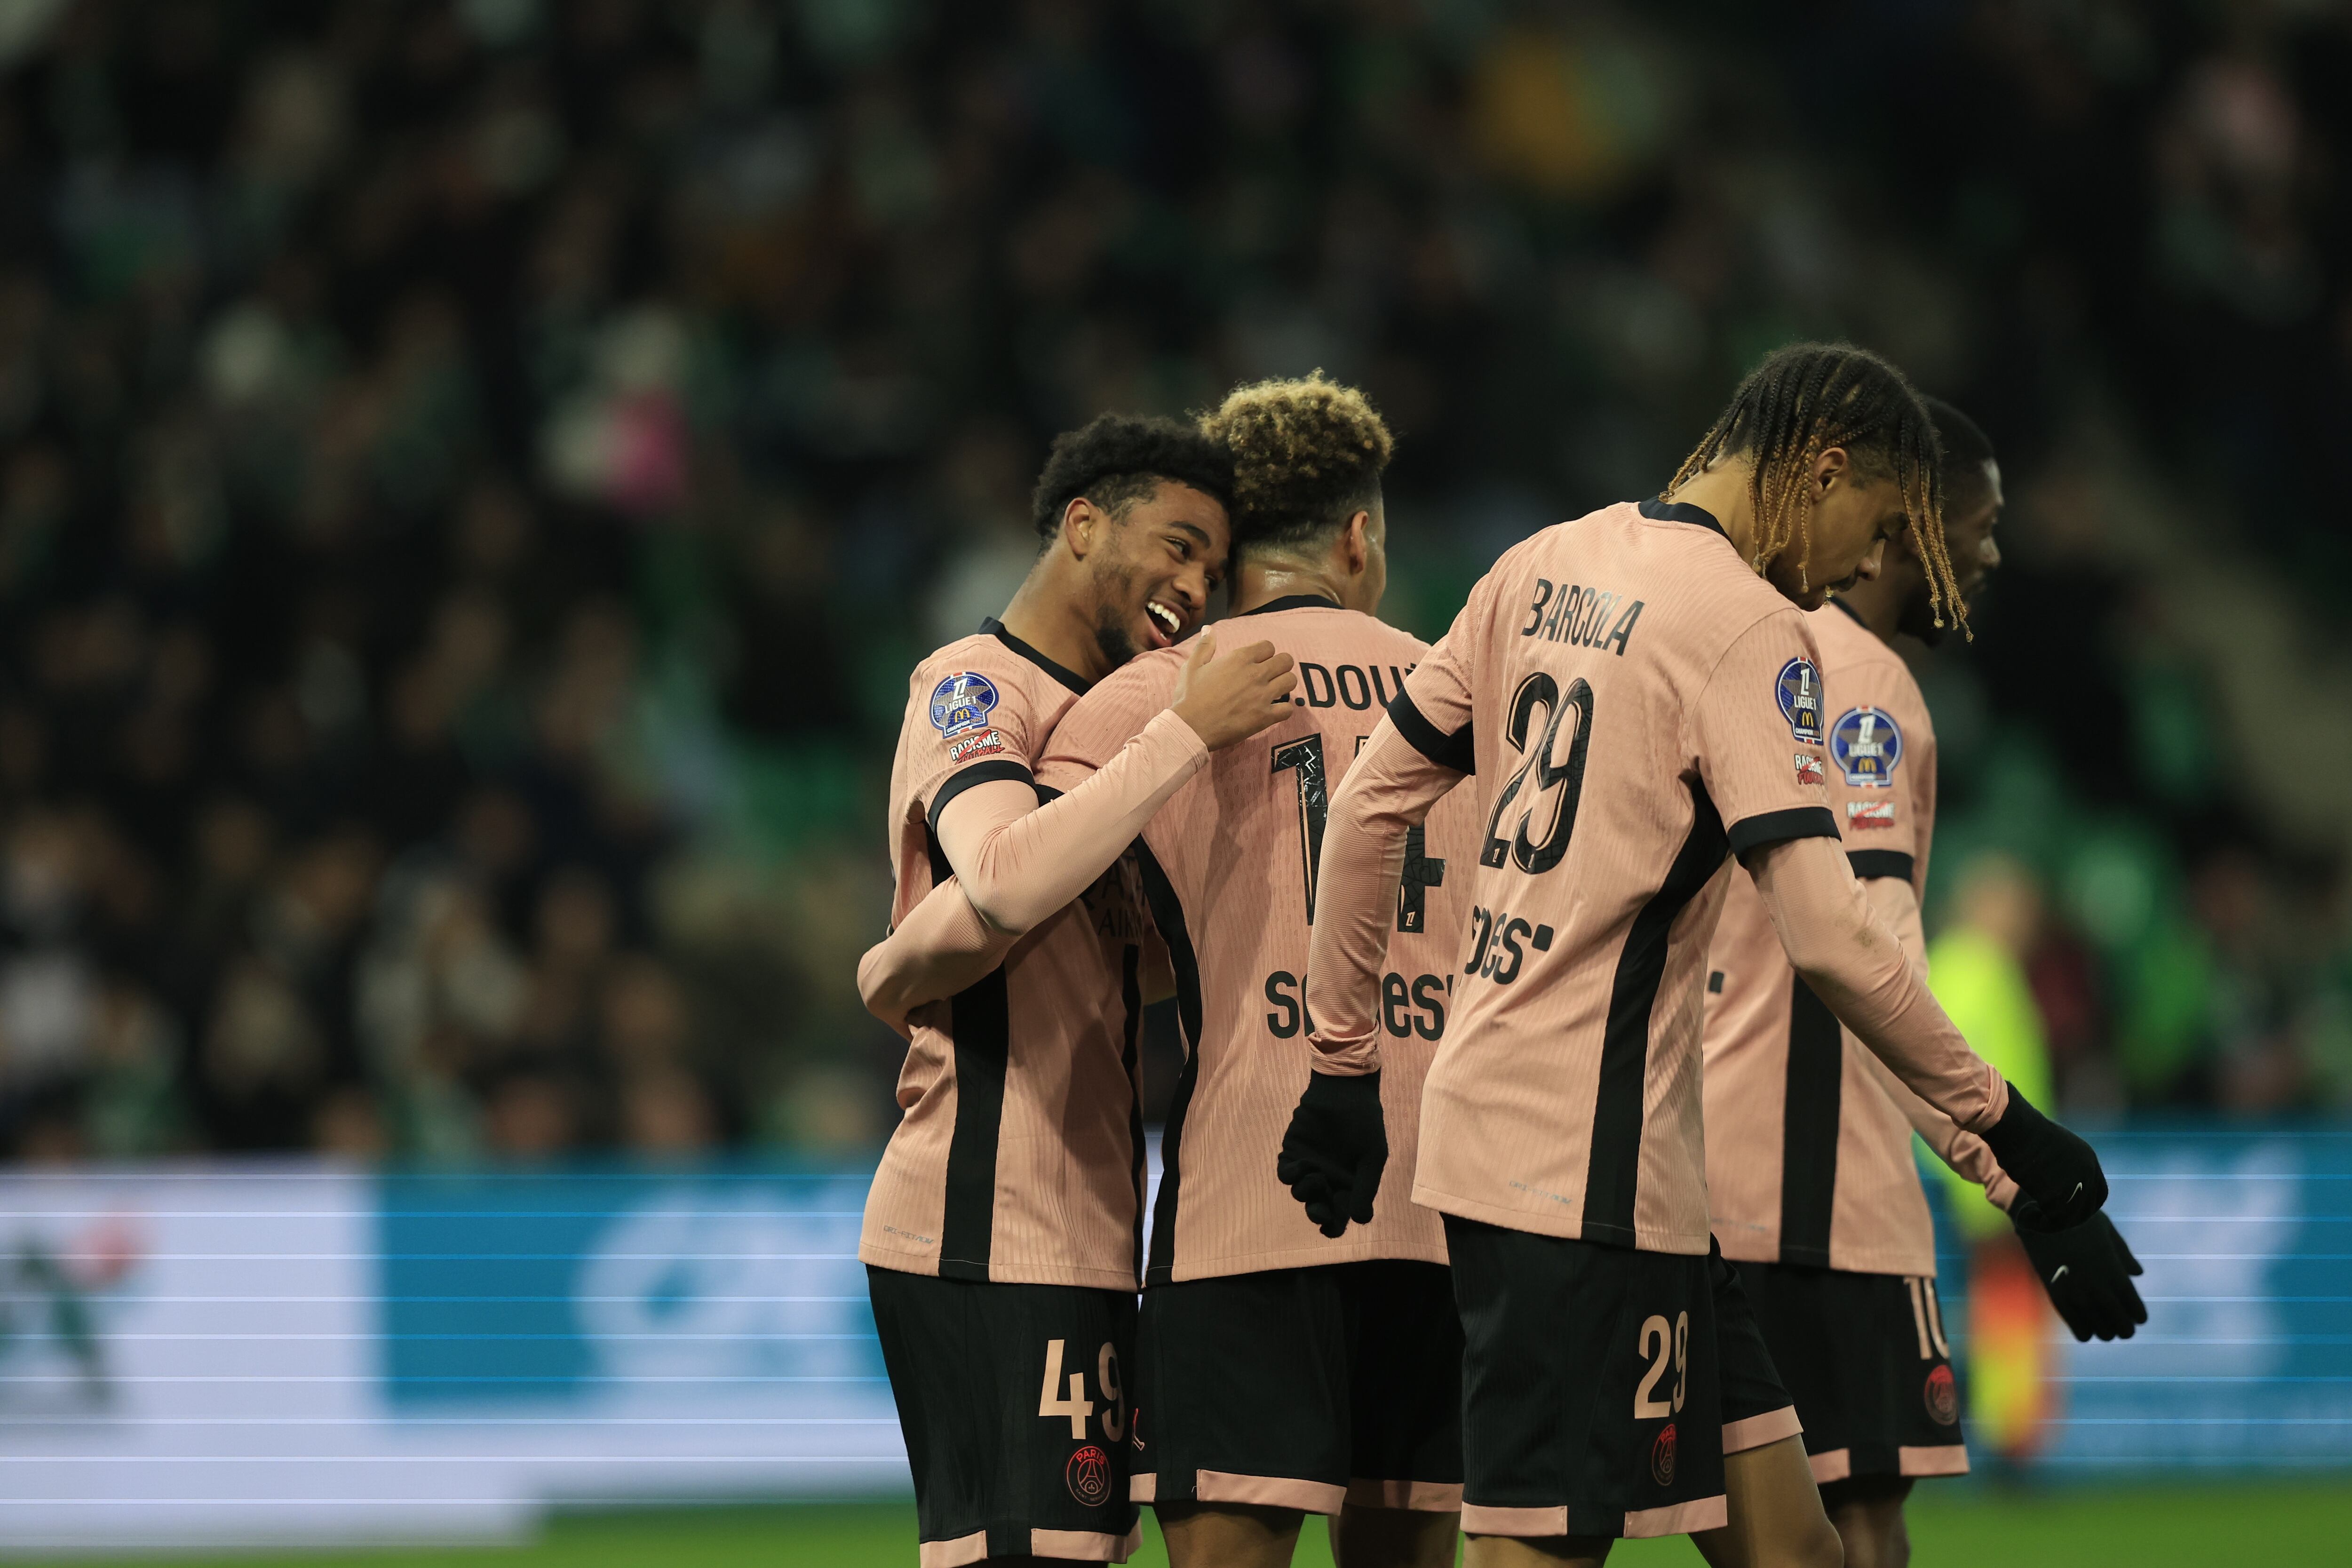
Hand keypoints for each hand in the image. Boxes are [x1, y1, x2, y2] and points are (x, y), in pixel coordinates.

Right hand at [1170, 628, 1297, 750]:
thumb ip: (1205, 646)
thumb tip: (1209, 628)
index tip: (1258, 662)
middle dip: (1280, 666)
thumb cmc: (1189, 696)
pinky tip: (1273, 711)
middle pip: (1285, 661)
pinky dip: (1283, 709)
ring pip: (1291, 681)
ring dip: (1284, 685)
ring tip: (1274, 691)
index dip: (1265, 653)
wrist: (1190, 727)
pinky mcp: (1265, 716)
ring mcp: (1262, 695)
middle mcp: (1255, 674)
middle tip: (1271, 675)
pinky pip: (1288, 709)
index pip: (1269, 646)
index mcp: (1240, 658)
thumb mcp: (1192, 666)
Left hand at [1276, 1070, 1387, 1237]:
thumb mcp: (1373, 1158)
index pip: (1339, 1216)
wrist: (1345, 1091)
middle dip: (1317, 1215)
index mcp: (1348, 1185)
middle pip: (1317, 1209)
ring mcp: (1309, 1166)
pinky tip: (1302, 1167)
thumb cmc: (1364, 1124)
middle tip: (1320, 1211)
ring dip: (1307, 1192)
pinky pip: (1285, 1172)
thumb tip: (1361, 1221)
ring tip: (1316, 1178)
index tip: (1329, 1229)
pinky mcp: (1293, 1152)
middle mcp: (1327, 1179)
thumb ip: (1366, 1189)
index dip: (1333, 1227)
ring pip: (1300, 1193)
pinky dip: (1291, 1174)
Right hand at [1978, 1088, 2107, 1230]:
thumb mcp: (2048, 1148)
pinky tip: (2021, 1217)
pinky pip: (2052, 1222)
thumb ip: (2058, 1166)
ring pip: (2070, 1219)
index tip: (2057, 1207)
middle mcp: (2088, 1172)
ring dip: (2047, 1223)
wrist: (2012, 1124)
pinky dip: (2036, 1224)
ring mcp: (2075, 1184)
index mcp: (2088, 1158)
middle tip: (2038, 1214)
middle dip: (2065, 1218)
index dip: (2082, 1206)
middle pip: (2087, 1210)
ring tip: (2025, 1216)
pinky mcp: (2058, 1194)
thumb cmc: (2019, 1131)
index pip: (2098, 1194)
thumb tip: (2049, 1183)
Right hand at [2011, 1206, 2146, 1341]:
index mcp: (2115, 1273)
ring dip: (2105, 1330)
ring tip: (2103, 1324)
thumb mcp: (2107, 1231)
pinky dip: (2085, 1331)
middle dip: (2125, 1327)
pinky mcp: (2057, 1297)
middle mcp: (2099, 1289)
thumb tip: (2137, 1274)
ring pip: (2101, 1332)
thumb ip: (2124, 1255)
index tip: (2137, 1315)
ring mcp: (2077, 1295)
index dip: (2138, 1316)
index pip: (2136, 1310)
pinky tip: (2086, 1326)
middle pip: (2122, 1326)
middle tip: (2122, 1324)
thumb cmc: (2077, 1217)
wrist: (2041, 1214)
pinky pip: (2078, 1328)